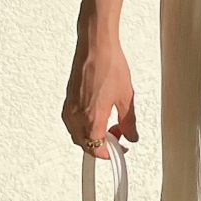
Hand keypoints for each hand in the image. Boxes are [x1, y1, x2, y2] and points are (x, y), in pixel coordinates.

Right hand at [62, 24, 139, 154]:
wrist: (96, 46)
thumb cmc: (109, 65)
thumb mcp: (126, 97)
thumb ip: (129, 122)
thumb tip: (132, 135)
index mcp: (91, 119)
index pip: (97, 150)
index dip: (110, 154)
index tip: (119, 150)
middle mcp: (77, 116)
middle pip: (85, 145)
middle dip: (101, 145)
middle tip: (117, 136)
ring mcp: (70, 108)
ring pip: (77, 134)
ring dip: (91, 135)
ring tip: (109, 124)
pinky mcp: (68, 100)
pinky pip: (73, 122)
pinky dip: (84, 125)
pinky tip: (97, 115)